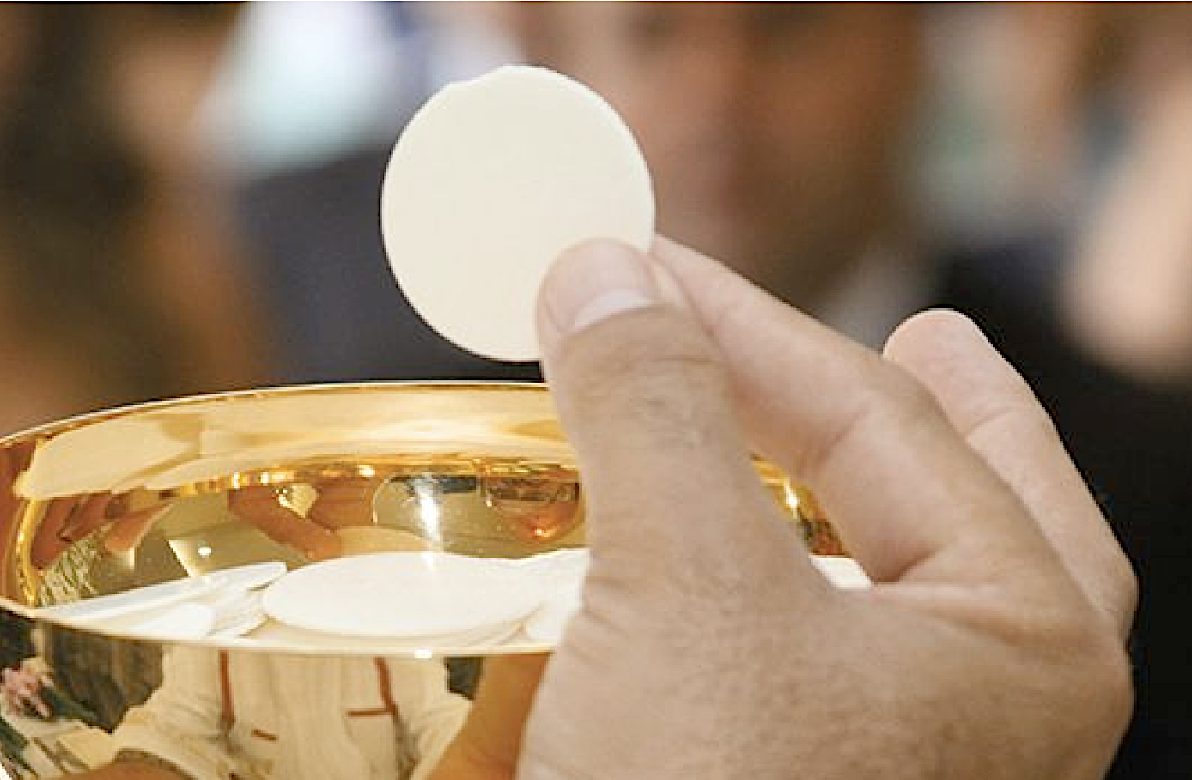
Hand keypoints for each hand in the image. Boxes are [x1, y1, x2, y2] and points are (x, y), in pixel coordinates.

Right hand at [509, 237, 1133, 777]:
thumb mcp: (693, 592)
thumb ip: (663, 412)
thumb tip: (605, 271)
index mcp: (1019, 644)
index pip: (885, 419)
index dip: (747, 321)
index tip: (633, 265)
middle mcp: (986, 707)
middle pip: (981, 509)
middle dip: (939, 412)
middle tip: (922, 335)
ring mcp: (904, 763)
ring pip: (903, 588)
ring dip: (857, 496)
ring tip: (840, 430)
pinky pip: (817, 654)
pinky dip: (783, 580)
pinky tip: (745, 558)